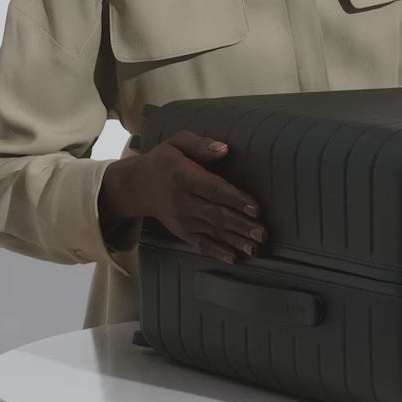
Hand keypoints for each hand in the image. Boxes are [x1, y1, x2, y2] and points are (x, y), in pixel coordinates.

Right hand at [100, 130, 266, 263]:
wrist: (138, 187)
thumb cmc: (165, 161)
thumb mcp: (177, 143)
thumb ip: (201, 144)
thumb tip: (225, 149)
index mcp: (183, 176)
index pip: (213, 189)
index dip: (235, 199)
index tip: (255, 208)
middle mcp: (182, 201)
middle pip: (216, 214)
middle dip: (241, 225)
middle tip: (262, 233)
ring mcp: (182, 220)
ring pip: (213, 232)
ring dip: (236, 241)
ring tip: (256, 248)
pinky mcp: (183, 232)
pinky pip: (201, 244)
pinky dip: (218, 252)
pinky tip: (234, 258)